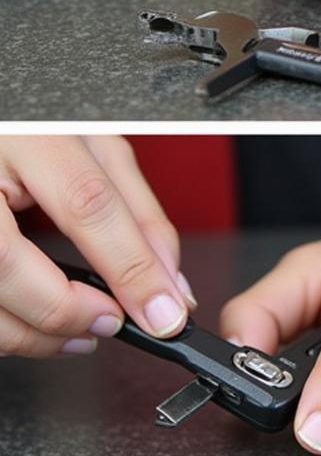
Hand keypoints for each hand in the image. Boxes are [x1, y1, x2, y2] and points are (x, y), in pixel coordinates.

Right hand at [0, 136, 191, 355]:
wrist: (1, 121)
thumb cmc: (40, 128)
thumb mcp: (98, 150)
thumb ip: (138, 212)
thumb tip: (169, 281)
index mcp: (28, 134)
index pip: (86, 204)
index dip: (130, 266)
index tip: (164, 311)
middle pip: (6, 263)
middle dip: (68, 312)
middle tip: (113, 323)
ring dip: (35, 333)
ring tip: (82, 331)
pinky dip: (8, 327)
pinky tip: (37, 325)